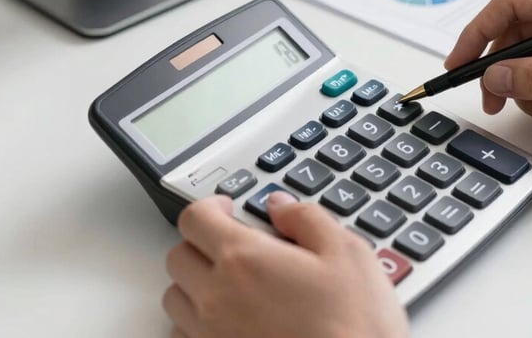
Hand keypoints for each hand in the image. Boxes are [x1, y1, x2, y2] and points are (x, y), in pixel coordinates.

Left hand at [163, 193, 409, 337]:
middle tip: (233, 244)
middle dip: (202, 243)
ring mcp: (211, 335)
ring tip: (233, 284)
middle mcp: (217, 298)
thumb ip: (307, 218)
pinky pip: (186, 335)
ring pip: (176, 298)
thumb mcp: (348, 254)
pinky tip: (234, 319)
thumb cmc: (355, 326)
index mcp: (245, 260)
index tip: (227, 209)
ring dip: (196, 283)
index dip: (210, 206)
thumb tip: (281, 206)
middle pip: (178, 256)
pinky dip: (200, 322)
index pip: (195, 218)